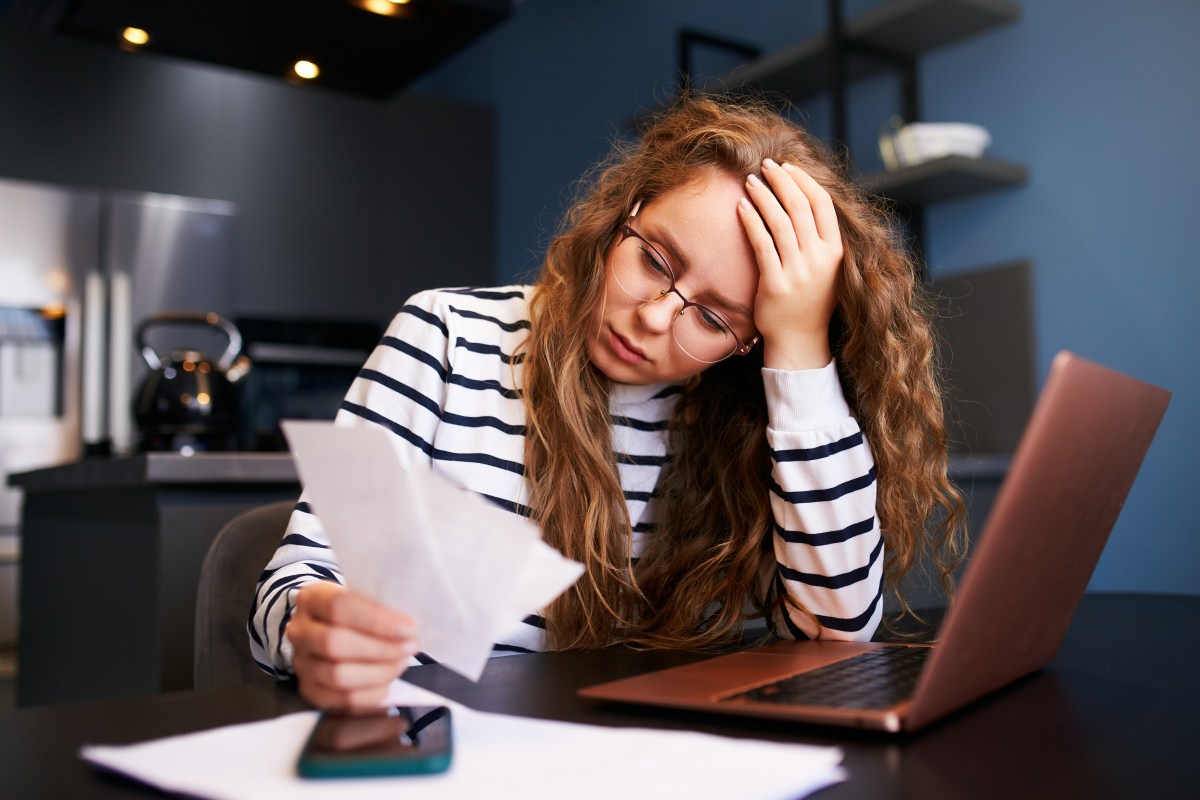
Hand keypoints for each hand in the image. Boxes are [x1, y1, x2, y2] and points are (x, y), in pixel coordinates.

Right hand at [286, 580, 419, 708]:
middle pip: (334, 643)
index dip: (375, 620)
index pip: (339, 606)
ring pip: (337, 675)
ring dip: (377, 672)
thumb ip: (380, 608)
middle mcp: (299, 630)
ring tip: (401, 663)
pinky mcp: (309, 689)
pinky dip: (369, 695)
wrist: (330, 628)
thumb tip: (408, 628)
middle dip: (380, 648)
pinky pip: (340, 700)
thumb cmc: (356, 611)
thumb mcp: (363, 597)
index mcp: (312, 598)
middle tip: (410, 647)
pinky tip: (388, 684)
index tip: (407, 627)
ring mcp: (301, 662)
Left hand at [737, 158, 843, 369]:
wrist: (800, 339)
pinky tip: (741, 207)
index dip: (804, 181)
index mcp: (836, 251)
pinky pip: (762, 244)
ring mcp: (798, 272)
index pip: (822, 204)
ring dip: (763, 196)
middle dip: (781, 180)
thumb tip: (805, 197)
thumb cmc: (810, 299)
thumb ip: (821, 238)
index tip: (787, 167)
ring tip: (749, 181)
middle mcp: (820, 259)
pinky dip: (751, 221)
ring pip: (779, 222)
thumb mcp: (827, 267)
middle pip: (799, 207)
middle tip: (765, 165)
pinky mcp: (776, 284)